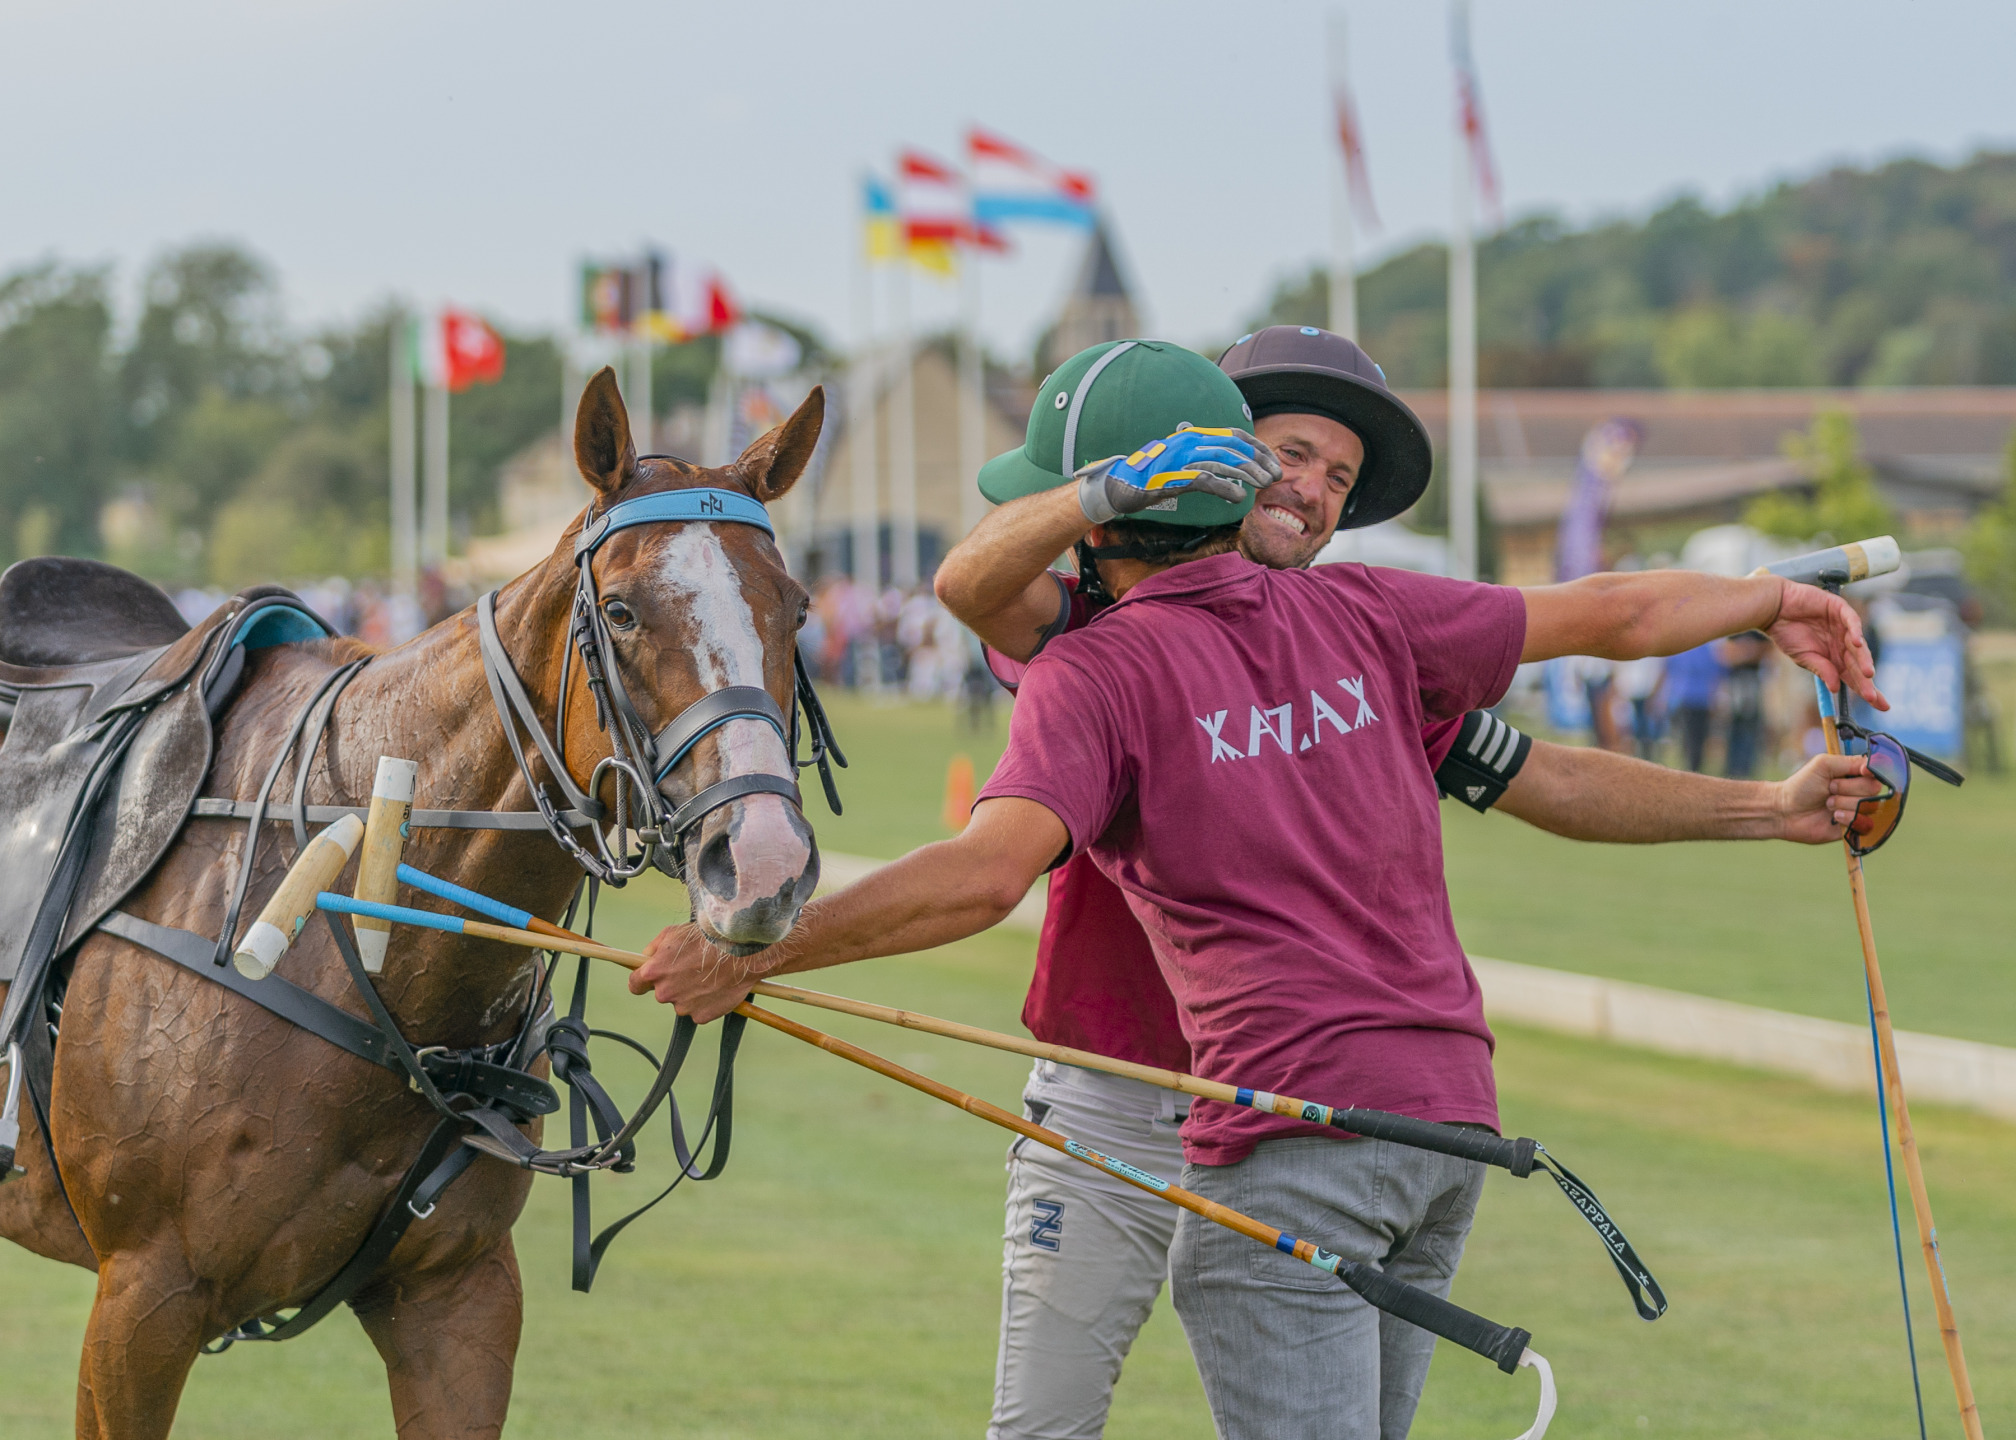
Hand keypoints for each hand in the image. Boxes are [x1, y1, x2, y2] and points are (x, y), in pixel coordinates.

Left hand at [626, 922, 763, 1022]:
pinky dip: (707, 1002)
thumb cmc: (707, 937)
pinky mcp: (701, 1016)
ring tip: (710, 976)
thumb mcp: (673, 933)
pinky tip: (718, 986)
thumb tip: (646, 958)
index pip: (635, 984)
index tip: (647, 980)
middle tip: (692, 970)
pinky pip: (700, 1010)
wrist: (740, 951)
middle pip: (663, 993)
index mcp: (654, 972)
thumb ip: (653, 948)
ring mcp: (684, 1006)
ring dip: (692, 993)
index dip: (641, 982)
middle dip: (674, 984)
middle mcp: (665, 992)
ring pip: (683, 1002)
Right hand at [1076, 427, 1279, 523]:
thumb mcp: (1180, 461)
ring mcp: (1181, 459)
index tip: (1273, 460)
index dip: (1257, 446)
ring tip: (1264, 485)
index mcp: (1193, 437)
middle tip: (1275, 475)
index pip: (1234, 435)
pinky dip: (1226, 488)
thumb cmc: (1151, 476)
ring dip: (1248, 473)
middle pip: (1233, 447)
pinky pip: (1206, 480)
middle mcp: (1189, 442)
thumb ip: (1202, 459)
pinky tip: (1239, 497)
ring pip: (1224, 462)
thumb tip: (1226, 468)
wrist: (1120, 485)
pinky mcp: (1174, 478)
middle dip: (1258, 460)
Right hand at [1764, 578, 1886, 709]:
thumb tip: (1836, 688)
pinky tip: (1856, 644)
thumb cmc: (1786, 633)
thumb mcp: (1803, 657)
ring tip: (1867, 674)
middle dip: (1867, 682)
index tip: (1880, 706)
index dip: (1866, 690)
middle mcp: (1842, 643)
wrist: (1774, 609)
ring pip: (1859, 646)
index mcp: (1834, 658)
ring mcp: (1843, 626)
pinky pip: (1852, 621)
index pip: (1854, 676)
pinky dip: (1855, 631)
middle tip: (1873, 697)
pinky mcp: (1839, 609)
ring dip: (1863, 660)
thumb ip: (1821, 669)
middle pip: (1859, 665)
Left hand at [1772, 752, 1885, 843]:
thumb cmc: (1802, 786)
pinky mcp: (1854, 827)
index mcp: (1854, 774)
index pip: (1876, 772)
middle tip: (1828, 789)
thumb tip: (1871, 766)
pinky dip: (1850, 818)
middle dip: (1847, 788)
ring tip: (1827, 804)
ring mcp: (1858, 810)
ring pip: (1869, 806)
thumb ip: (1849, 762)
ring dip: (1844, 803)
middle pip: (1873, 789)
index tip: (1861, 772)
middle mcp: (1859, 792)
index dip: (1870, 773)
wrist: (1786, 810)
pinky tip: (1835, 817)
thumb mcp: (1823, 765)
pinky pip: (1866, 824)